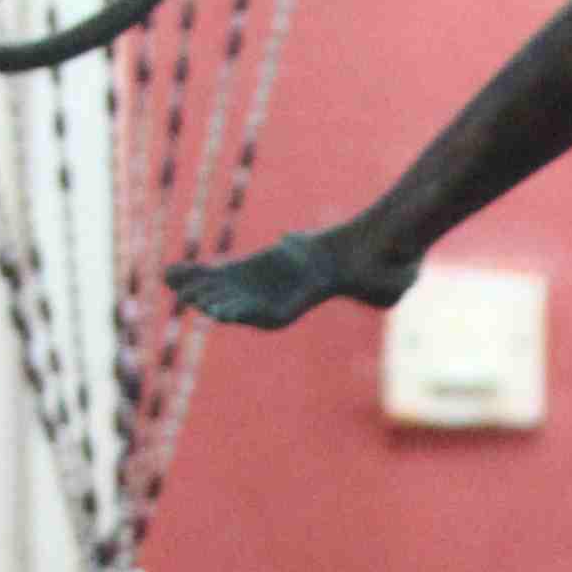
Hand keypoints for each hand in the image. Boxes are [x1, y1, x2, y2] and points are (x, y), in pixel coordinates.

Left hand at [166, 232, 401, 331]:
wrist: (356, 258)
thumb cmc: (379, 266)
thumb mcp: (393, 270)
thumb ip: (393, 270)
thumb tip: (402, 275)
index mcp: (303, 302)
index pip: (271, 313)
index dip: (246, 312)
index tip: (224, 312)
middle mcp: (277, 302)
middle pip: (241, 306)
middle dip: (217, 302)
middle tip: (192, 300)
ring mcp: (260, 288)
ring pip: (222, 291)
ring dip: (196, 288)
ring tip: (169, 281)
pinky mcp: (249, 272)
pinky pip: (217, 274)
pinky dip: (195, 272)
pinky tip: (169, 271)